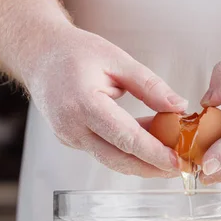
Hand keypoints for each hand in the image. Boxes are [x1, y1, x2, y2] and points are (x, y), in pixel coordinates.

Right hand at [25, 27, 186, 177]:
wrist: (39, 55)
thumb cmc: (75, 52)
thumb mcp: (117, 59)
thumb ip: (149, 85)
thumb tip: (179, 106)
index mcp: (83, 104)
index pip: (125, 138)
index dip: (154, 153)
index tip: (177, 161)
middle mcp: (72, 127)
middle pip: (118, 159)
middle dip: (152, 168)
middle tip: (181, 167)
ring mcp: (69, 137)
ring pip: (112, 160)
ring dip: (142, 162)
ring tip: (171, 157)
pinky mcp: (72, 141)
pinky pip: (104, 151)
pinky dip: (128, 151)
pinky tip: (150, 144)